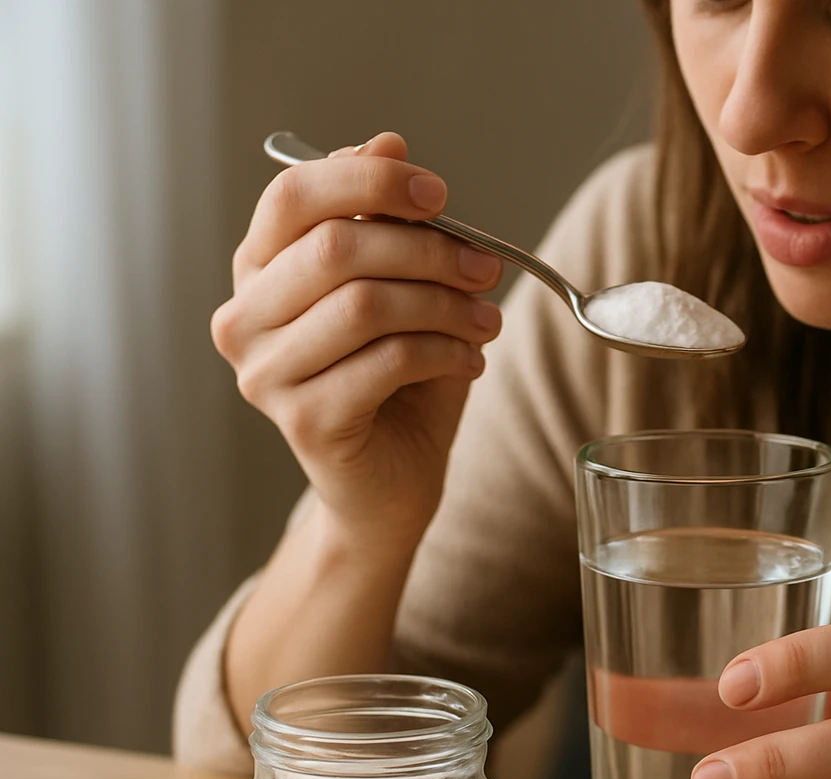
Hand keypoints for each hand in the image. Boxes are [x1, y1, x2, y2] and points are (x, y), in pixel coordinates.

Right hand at [210, 132, 503, 548]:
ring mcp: (264, 373)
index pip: (292, 195)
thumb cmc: (397, 380)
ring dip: (445, 306)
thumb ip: (388, 222)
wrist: (391, 483)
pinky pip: (386, 362)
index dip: (368, 181)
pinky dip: (445, 354)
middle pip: (335, 249)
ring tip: (486, 323)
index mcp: (259, 268)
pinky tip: (471, 363)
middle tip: (487, 268)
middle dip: (429, 251)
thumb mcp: (401, 287)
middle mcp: (242, 317)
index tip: (439, 193)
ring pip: (366, 306)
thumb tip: (388, 141)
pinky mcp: (302, 421)